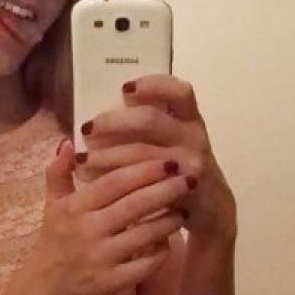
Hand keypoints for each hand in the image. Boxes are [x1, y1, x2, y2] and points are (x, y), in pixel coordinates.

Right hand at [29, 139, 190, 294]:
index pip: (114, 183)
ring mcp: (100, 258)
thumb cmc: (54, 239)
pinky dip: (160, 252)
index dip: (144, 170)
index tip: (169, 160)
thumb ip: (59, 172)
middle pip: (134, 205)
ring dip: (169, 221)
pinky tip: (170, 240)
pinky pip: (144, 266)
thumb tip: (69, 143)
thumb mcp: (52, 204)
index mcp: (75, 207)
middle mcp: (87, 231)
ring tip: (186, 208)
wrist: (46, 287)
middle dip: (166, 190)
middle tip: (190, 178)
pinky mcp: (110, 282)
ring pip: (144, 235)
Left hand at [77, 75, 236, 241]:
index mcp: (190, 120)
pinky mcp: (182, 190)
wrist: (213, 209)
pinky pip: (144, 183)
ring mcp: (190, 164)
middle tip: (87, 129)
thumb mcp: (177, 142)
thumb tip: (103, 117)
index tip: (124, 88)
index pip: (180, 92)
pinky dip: (114, 179)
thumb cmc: (182, 169)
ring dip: (107, 155)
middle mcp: (193, 137)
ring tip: (82, 160)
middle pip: (151, 120)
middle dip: (114, 121)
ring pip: (142, 154)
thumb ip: (152, 127)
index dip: (153, 85)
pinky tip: (94, 180)